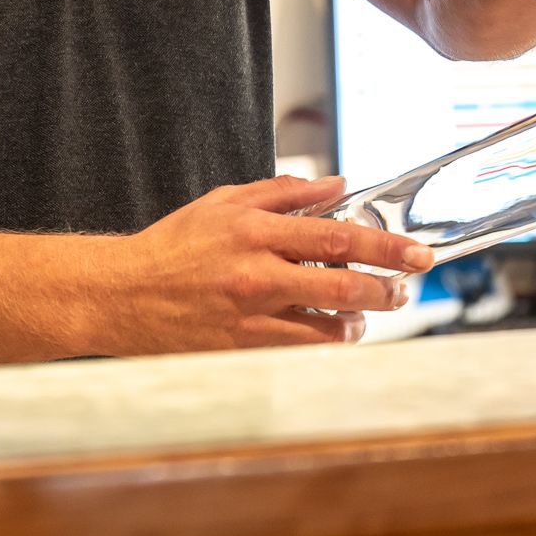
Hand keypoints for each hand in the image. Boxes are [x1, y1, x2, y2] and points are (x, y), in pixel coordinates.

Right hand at [97, 175, 433, 354]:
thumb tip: (337, 185)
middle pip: (342, 285)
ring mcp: (249, 316)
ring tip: (366, 312)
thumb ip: (285, 192)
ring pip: (326, 326)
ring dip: (358, 321)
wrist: (120, 295)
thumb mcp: (226, 202)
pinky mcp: (241, 347)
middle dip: (386, 289)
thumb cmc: (173, 245)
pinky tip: (331, 329)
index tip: (415, 254)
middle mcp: (256, 274)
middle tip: (406, 289)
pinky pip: (299, 349)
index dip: (383, 248)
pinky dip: (324, 340)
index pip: (335, 238)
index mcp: (255, 231)